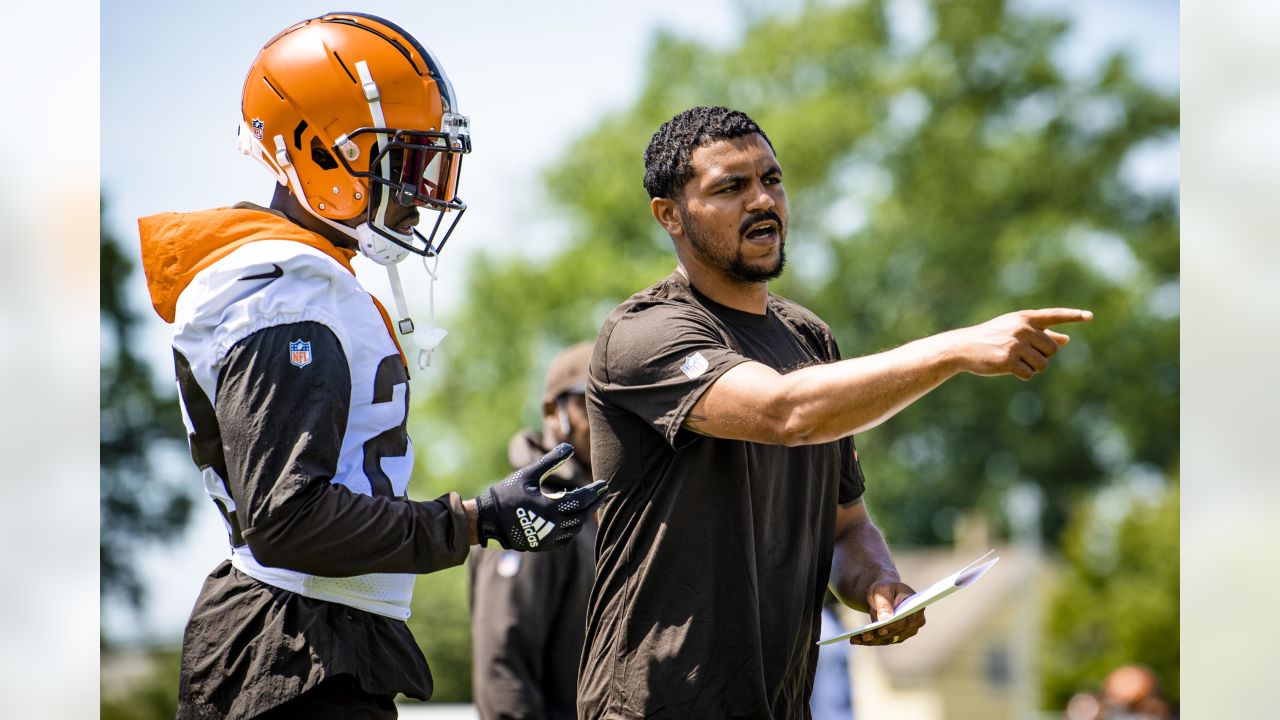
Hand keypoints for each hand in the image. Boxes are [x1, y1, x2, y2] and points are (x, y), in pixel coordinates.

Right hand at [474, 443, 604, 550]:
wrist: (486, 520)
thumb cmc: (506, 494)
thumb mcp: (528, 474)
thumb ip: (550, 461)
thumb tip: (569, 446)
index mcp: (551, 508)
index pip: (582, 500)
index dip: (595, 492)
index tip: (604, 484)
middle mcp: (553, 527)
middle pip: (582, 516)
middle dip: (593, 504)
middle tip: (601, 493)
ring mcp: (547, 539)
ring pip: (574, 529)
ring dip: (582, 517)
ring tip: (587, 504)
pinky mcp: (541, 545)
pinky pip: (564, 540)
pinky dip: (570, 530)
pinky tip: (571, 520)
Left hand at [849, 580, 925, 645]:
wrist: (884, 594)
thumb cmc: (885, 589)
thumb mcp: (883, 590)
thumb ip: (884, 603)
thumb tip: (885, 619)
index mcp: (917, 607)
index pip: (906, 620)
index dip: (893, 626)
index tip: (880, 630)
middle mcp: (915, 622)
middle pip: (897, 632)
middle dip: (879, 635)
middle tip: (863, 636)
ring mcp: (907, 631)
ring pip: (889, 639)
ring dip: (872, 640)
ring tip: (856, 639)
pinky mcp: (896, 637)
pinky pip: (883, 640)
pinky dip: (869, 641)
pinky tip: (856, 640)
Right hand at [952, 308, 1092, 380]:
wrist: (964, 347)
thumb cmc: (992, 338)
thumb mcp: (1016, 331)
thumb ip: (1042, 334)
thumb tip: (1066, 340)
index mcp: (1026, 318)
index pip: (1054, 315)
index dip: (1073, 316)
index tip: (1090, 316)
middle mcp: (1023, 328)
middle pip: (1053, 350)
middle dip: (1041, 357)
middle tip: (1023, 355)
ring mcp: (1016, 344)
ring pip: (1043, 364)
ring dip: (1032, 368)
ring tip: (1014, 361)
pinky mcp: (1009, 360)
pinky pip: (1029, 374)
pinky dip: (1022, 375)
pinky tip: (1008, 368)